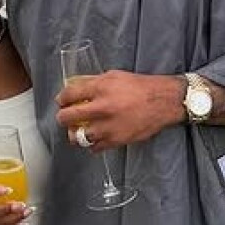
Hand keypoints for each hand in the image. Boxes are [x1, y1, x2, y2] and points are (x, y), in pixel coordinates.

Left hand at [55, 70, 185, 150]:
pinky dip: (92, 144)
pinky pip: (94, 147)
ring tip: (77, 131)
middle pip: (67, 117)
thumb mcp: (114, 76)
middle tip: (65, 117)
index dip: (61, 99)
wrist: (163, 102)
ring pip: (78, 137)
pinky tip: (95, 138)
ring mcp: (108, 127)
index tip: (61, 101)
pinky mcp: (116, 140)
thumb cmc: (140, 87)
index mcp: (100, 88)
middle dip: (62, 117)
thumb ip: (94, 82)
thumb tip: (76, 86)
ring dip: (75, 134)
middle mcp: (102, 108)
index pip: (69, 94)